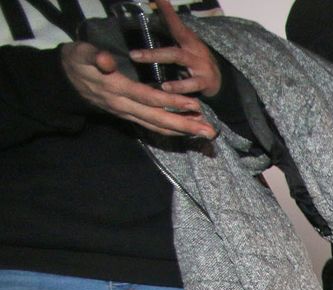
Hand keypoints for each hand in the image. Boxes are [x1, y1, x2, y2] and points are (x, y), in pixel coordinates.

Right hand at [60, 9, 216, 138]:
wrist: (64, 79)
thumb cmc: (77, 61)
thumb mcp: (81, 53)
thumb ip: (94, 56)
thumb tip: (106, 60)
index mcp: (116, 89)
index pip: (148, 98)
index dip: (171, 102)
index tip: (194, 105)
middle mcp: (123, 106)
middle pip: (158, 119)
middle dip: (185, 126)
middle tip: (209, 131)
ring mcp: (126, 113)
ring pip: (156, 126)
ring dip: (182, 131)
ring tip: (205, 134)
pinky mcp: (128, 116)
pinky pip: (151, 126)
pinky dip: (170, 130)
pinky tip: (187, 132)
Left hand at [134, 0, 220, 97]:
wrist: (221, 82)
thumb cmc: (196, 63)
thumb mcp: (185, 48)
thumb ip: (170, 40)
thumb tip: (144, 26)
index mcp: (187, 40)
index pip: (174, 22)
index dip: (166, 9)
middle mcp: (194, 49)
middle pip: (170, 41)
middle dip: (151, 46)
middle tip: (132, 53)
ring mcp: (201, 65)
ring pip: (177, 58)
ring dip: (158, 59)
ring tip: (139, 59)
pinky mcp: (205, 81)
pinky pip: (191, 84)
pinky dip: (178, 87)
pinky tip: (165, 89)